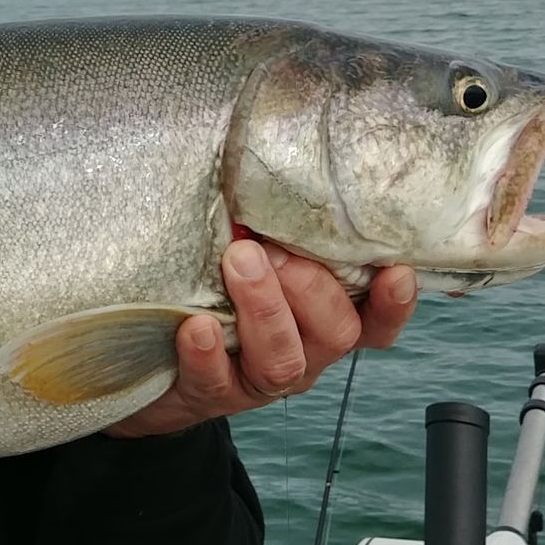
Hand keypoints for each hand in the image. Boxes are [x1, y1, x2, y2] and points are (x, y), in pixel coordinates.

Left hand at [105, 239, 417, 438]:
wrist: (148, 362)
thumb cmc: (209, 292)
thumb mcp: (250, 257)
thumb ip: (271, 226)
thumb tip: (271, 148)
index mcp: (320, 321)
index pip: (375, 321)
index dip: (393, 303)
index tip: (397, 271)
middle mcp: (301, 354)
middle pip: (335, 335)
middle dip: (310, 288)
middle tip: (273, 248)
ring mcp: (256, 380)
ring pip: (282, 361)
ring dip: (265, 309)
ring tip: (238, 262)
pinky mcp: (206, 395)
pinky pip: (215, 382)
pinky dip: (208, 354)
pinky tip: (197, 326)